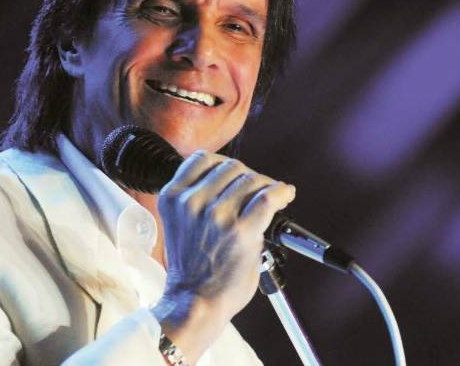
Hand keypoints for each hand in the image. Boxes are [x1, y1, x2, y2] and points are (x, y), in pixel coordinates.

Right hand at [151, 150, 294, 362]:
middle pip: (231, 166)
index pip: (202, 158)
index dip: (223, 163)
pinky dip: (281, 192)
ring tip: (273, 194)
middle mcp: (193, 201)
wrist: (194, 301)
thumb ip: (194, 196)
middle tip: (257, 188)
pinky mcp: (241, 231)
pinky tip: (285, 194)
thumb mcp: (179, 221)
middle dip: (247, 175)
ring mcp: (217, 215)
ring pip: (251, 180)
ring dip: (265, 185)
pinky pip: (267, 198)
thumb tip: (231, 177)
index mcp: (174, 196)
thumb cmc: (190, 266)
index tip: (234, 173)